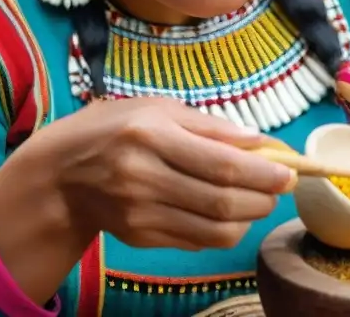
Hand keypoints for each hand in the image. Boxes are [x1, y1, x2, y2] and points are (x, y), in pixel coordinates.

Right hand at [6, 98, 294, 250]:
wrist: (59, 174)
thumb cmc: (114, 128)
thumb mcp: (157, 108)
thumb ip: (210, 124)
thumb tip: (259, 139)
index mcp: (150, 134)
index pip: (222, 163)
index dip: (264, 172)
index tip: (290, 172)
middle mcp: (143, 176)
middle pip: (222, 201)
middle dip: (263, 197)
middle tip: (281, 187)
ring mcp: (140, 212)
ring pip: (214, 229)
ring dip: (249, 217)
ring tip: (259, 199)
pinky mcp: (139, 237)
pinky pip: (196, 241)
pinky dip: (224, 231)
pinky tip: (229, 212)